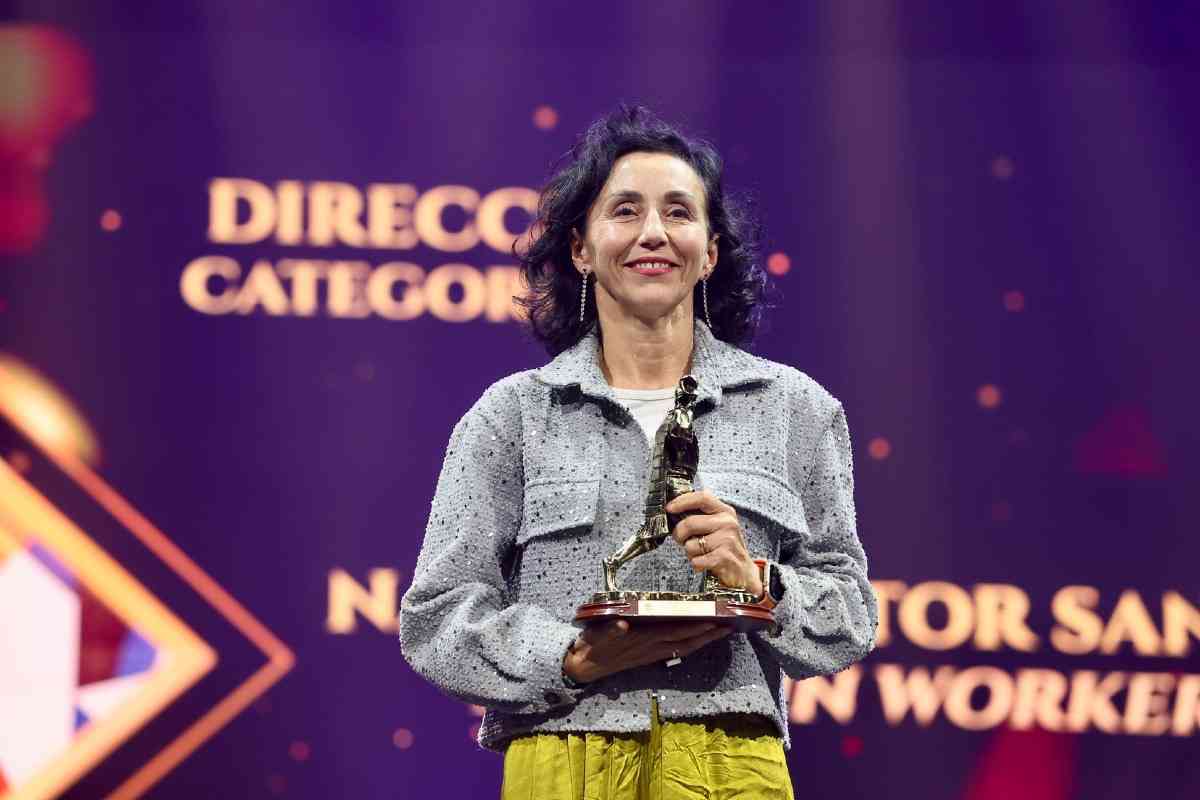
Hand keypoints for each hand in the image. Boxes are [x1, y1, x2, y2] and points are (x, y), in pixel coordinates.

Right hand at [563, 619, 730, 684]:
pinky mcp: (648, 657)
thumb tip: (622, 623)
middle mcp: (651, 648)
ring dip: (703, 641)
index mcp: (642, 640)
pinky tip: (698, 642)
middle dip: (708, 634)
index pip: (674, 633)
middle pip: (686, 642)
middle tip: (728, 627)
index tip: (712, 620)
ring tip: (720, 633)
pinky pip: (675, 652)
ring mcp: (651, 654)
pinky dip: (689, 646)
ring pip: (683, 648)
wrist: (584, 666)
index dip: (694, 628)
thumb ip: (610, 630)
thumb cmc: (592, 645)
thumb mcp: (597, 634)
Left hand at [665, 490, 762, 596]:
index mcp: (725, 511)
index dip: (682, 501)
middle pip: (690, 523)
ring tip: (701, 553)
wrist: (743, 572)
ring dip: (690, 552)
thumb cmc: (724, 547)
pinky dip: (696, 564)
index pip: (702, 498)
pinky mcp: (724, 557)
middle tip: (680, 539)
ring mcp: (727, 540)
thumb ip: (701, 516)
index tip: (669, 508)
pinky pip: (696, 560)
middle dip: (678, 534)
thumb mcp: (718, 526)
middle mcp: (728, 523)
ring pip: (690, 545)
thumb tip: (674, 511)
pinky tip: (705, 563)